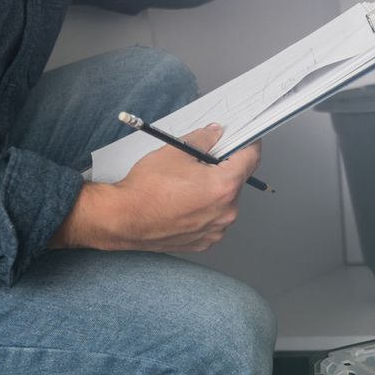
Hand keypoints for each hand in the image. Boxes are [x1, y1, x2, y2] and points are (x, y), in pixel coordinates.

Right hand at [55, 123, 259, 252]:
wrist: (123, 219)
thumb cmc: (146, 189)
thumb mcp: (175, 151)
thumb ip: (203, 139)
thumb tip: (215, 134)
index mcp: (224, 186)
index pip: (251, 158)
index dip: (248, 144)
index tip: (246, 138)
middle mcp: (226, 212)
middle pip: (236, 181)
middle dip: (223, 168)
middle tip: (200, 162)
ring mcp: (216, 230)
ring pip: (224, 202)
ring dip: (213, 190)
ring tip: (186, 185)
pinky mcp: (204, 241)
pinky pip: (213, 219)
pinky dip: (204, 209)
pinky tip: (183, 202)